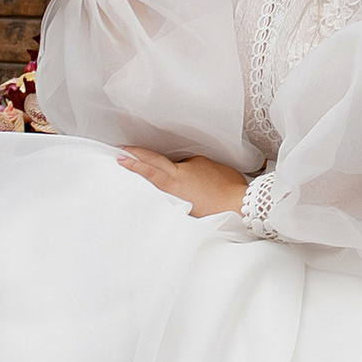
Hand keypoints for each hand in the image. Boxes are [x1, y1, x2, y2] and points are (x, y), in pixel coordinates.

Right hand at [119, 150, 248, 219]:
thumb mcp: (189, 211)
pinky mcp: (210, 162)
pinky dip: (196, 175)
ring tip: (187, 190)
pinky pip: (197, 167)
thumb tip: (173, 191)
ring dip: (176, 172)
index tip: (120, 158)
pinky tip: (206, 188)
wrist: (241, 203)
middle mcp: (184, 170)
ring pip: (179, 165)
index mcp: (176, 183)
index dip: (134, 164)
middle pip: (156, 158)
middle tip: (123, 149)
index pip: (150, 171)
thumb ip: (176, 197)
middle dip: (138, 153)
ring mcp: (197, 164)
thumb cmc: (216, 212)